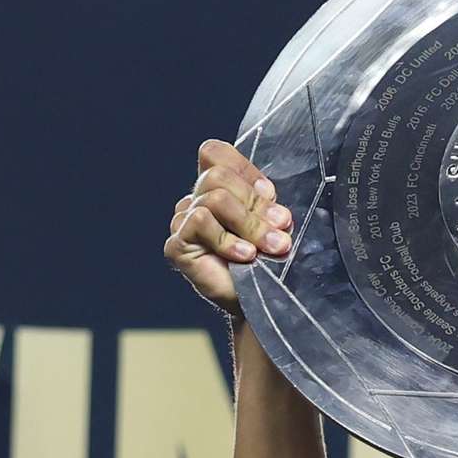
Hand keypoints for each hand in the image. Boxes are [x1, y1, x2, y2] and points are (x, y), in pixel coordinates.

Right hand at [165, 139, 287, 318]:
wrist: (261, 304)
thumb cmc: (267, 262)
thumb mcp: (272, 223)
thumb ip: (264, 201)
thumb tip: (266, 193)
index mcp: (214, 189)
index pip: (214, 154)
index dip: (243, 169)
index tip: (270, 195)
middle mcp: (194, 202)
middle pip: (218, 177)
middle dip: (255, 203)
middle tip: (281, 228)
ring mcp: (182, 223)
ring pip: (216, 199)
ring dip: (250, 224)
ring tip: (273, 247)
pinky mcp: (176, 246)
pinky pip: (201, 223)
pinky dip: (229, 240)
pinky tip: (246, 257)